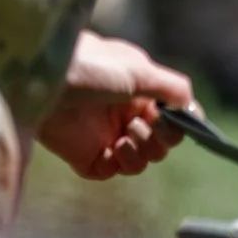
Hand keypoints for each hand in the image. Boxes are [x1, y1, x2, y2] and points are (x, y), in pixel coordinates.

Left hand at [38, 30, 195, 179]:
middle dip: (163, 137)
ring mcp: (104, 136)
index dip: (180, 124)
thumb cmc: (92, 66)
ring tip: (128, 133)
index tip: (183, 121)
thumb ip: (172, 87)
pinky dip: (120, 163)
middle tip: (149, 124)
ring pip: (141, 160)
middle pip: (161, 143)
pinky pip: (112, 171)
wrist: (46, 81)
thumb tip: (191, 106)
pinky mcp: (85, 155)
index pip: (171, 117)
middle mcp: (124, 115)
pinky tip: (115, 147)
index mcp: (139, 93)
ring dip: (144, 150)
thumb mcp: (139, 70)